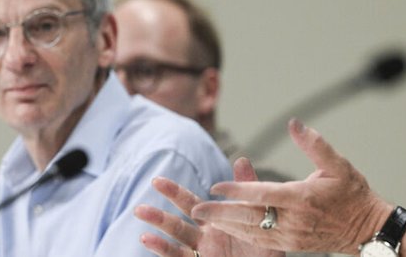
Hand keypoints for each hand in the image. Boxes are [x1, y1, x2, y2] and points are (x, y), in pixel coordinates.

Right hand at [134, 158, 282, 256]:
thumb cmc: (265, 250)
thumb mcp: (261, 219)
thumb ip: (249, 191)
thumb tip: (241, 159)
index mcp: (217, 220)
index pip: (192, 203)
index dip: (174, 192)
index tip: (157, 181)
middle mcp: (206, 235)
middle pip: (181, 215)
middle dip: (167, 202)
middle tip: (152, 183)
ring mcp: (203, 251)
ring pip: (177, 235)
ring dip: (159, 223)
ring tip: (140, 210)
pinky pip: (179, 256)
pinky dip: (162, 248)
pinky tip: (147, 238)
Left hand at [190, 119, 391, 254]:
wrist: (368, 229)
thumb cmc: (353, 194)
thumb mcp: (338, 164)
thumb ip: (314, 144)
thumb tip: (294, 123)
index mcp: (302, 198)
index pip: (262, 194)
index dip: (237, 190)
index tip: (216, 185)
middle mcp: (294, 220)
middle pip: (250, 217)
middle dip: (221, 213)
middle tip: (196, 209)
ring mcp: (292, 236)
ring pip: (252, 232)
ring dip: (227, 225)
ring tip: (205, 218)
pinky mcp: (292, 246)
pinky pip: (261, 241)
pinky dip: (242, 234)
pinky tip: (229, 228)